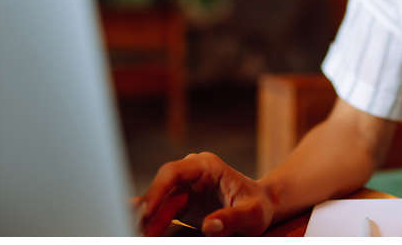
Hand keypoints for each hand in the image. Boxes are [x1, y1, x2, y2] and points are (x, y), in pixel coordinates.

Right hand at [136, 152, 276, 236]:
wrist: (261, 207)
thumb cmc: (258, 206)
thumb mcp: (252, 214)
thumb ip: (232, 218)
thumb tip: (209, 226)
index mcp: (207, 166)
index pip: (173, 172)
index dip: (156, 190)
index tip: (147, 211)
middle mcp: (191, 173)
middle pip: (160, 189)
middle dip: (147, 211)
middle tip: (140, 232)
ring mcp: (185, 187)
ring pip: (158, 203)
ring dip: (148, 221)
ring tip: (141, 236)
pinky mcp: (181, 203)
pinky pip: (162, 214)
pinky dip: (154, 225)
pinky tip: (144, 233)